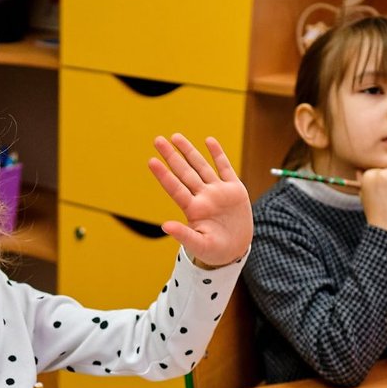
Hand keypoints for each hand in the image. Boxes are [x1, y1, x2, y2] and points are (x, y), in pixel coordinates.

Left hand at [148, 134, 251, 267]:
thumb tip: (165, 226)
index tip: (151, 161)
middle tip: (158, 140)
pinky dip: (218, 154)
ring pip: (201, 166)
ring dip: (189, 151)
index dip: (164, 175)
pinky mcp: (234, 190)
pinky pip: (225, 168)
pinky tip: (209, 141)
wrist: (235, 250)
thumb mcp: (199, 245)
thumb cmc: (214, 250)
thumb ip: (183, 235)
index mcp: (194, 210)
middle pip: (185, 172)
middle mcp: (203, 197)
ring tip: (176, 137)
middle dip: (172, 156)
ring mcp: (218, 192)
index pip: (175, 188)